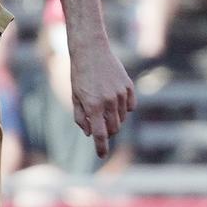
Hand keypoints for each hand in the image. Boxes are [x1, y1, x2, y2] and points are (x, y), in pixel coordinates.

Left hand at [70, 37, 136, 158]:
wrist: (91, 51)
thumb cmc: (79, 75)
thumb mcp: (75, 97)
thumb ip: (82, 117)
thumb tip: (91, 133)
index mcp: (93, 106)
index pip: (100, 134)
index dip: (101, 148)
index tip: (101, 155)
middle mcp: (108, 102)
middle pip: (113, 129)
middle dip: (107, 132)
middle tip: (100, 126)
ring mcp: (120, 94)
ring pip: (122, 118)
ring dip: (114, 119)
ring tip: (104, 108)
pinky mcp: (128, 87)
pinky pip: (131, 106)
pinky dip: (125, 109)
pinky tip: (116, 102)